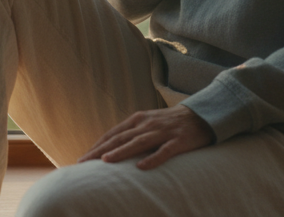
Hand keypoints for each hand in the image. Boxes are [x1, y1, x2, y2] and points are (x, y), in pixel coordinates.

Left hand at [78, 105, 213, 169]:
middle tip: (84, 162)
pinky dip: (152, 158)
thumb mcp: (148, 122)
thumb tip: (110, 147)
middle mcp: (148, 124)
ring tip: (105, 161)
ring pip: (138, 143)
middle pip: (120, 138)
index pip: (113, 133)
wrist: (201, 115)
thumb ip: (132, 132)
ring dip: (121, 152)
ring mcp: (163, 132)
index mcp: (138, 119)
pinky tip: (141, 167)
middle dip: (100, 150)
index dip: (97, 145)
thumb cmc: (170, 123)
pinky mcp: (179, 141)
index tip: (83, 157)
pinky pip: (164, 151)